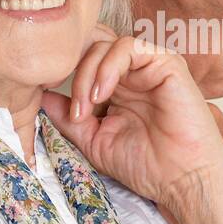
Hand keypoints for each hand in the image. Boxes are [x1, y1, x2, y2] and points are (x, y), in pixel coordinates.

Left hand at [39, 34, 222, 213]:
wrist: (183, 180)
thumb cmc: (147, 166)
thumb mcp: (94, 142)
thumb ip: (68, 119)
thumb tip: (39, 99)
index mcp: (117, 88)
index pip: (84, 60)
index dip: (63, 72)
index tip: (48, 97)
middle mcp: (132, 73)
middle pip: (90, 46)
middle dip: (72, 71)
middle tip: (73, 108)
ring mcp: (149, 66)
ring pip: (106, 43)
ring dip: (87, 72)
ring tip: (87, 106)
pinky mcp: (167, 63)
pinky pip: (129, 46)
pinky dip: (109, 66)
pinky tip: (103, 94)